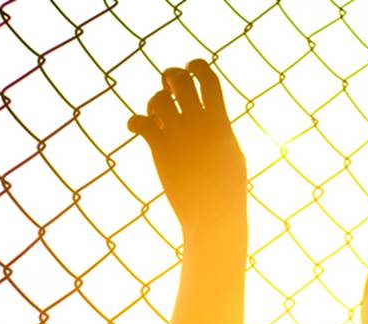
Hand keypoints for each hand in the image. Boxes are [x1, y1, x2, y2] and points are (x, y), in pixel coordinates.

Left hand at [128, 59, 246, 236]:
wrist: (214, 214)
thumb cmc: (227, 190)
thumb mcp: (233, 154)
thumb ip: (222, 131)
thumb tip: (216, 120)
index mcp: (219, 122)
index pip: (208, 78)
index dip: (196, 66)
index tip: (190, 68)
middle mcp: (199, 123)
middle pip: (180, 80)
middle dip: (171, 77)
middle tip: (169, 86)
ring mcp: (179, 136)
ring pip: (157, 99)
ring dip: (153, 102)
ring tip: (156, 116)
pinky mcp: (161, 150)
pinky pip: (140, 123)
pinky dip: (134, 121)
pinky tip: (136, 128)